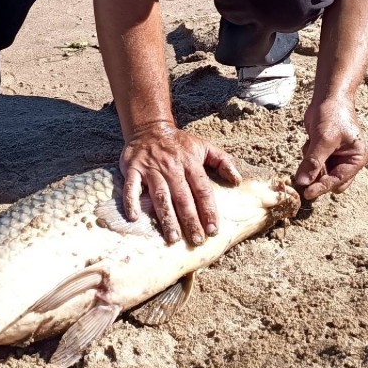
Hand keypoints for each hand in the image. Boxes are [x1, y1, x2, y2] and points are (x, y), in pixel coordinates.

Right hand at [120, 123, 240, 245]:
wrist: (150, 127)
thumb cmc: (179, 143)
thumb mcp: (204, 146)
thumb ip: (223, 161)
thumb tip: (237, 181)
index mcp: (190, 163)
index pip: (202, 190)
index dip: (208, 210)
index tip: (213, 230)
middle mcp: (171, 167)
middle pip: (183, 197)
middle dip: (191, 220)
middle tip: (197, 240)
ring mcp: (151, 168)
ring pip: (160, 196)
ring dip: (167, 218)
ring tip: (173, 238)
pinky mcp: (132, 169)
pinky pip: (131, 187)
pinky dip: (131, 202)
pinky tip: (134, 218)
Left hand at [295, 98, 367, 200]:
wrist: (328, 97)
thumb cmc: (333, 115)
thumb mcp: (323, 139)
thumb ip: (313, 161)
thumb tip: (302, 182)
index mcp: (356, 159)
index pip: (338, 180)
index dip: (322, 187)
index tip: (306, 193)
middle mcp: (348, 160)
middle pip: (331, 181)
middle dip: (317, 178)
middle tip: (303, 178)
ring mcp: (336, 157)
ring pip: (320, 173)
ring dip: (311, 165)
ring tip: (311, 145)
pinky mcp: (324, 152)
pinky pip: (313, 163)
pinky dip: (308, 156)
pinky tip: (310, 140)